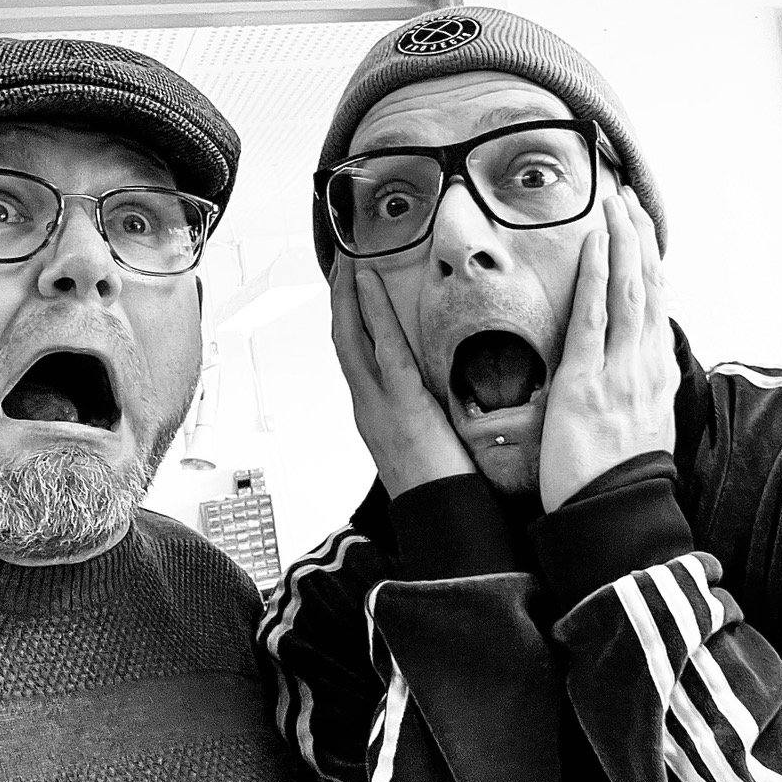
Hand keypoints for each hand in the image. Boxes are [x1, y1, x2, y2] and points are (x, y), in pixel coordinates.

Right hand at [331, 262, 475, 497]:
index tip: (348, 293)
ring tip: (349, 262)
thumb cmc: (442, 488)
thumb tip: (440, 398)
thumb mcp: (427, 446)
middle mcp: (367, 406)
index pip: (354, 360)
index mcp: (374, 416)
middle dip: (338, 300)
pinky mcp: (401, 401)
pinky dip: (374, 312)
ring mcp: (379, 404)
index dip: (348, 323)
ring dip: (348, 296)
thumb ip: (424, 419)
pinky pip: (384, 347)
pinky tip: (370, 284)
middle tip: (340, 264)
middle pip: (343, 342)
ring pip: (352, 338)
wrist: (443, 519)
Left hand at [539, 189, 677, 511]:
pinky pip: (595, 316)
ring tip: (616, 203)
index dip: (652, 263)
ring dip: (623, 241)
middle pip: (650, 287)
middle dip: (640, 238)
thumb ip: (639, 393)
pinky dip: (599, 275)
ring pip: (630, 291)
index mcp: (657, 377)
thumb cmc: (618, 483)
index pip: (658, 306)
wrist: (615, 519)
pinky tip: (596, 243)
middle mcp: (646, 366)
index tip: (644, 230)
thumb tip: (636, 370)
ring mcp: (620, 371)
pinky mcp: (588, 381)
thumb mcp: (641, 431)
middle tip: (629, 197)